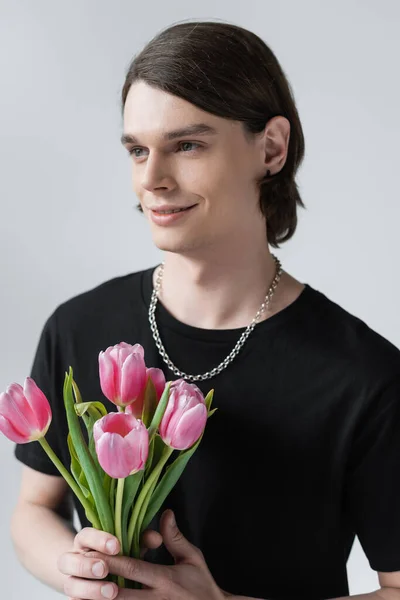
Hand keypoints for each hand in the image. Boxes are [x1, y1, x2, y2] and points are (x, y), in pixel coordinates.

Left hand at [58, 509, 230, 598]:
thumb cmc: (202, 585)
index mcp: (165, 579)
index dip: (113, 561)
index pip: (134, 569)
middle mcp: (156, 599)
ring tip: (80, 594)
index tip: (95, 553)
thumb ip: (175, 538)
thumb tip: (166, 513)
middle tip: (80, 573)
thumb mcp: (192, 558)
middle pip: (121, 592)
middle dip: (99, 583)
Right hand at [58, 523, 162, 598]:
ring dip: (89, 589)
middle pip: (67, 560)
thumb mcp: (130, 545)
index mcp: (87, 542)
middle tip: (104, 569)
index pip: (86, 535)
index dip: (98, 540)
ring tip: (111, 591)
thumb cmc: (120, 556)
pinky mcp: (76, 599)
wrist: (100, 575)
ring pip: (69, 585)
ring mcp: (73, 582)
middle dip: (85, 564)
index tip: (117, 546)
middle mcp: (75, 560)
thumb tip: (157, 538)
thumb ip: (142, 540)